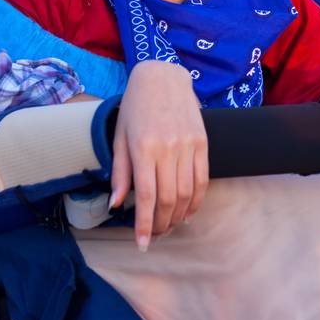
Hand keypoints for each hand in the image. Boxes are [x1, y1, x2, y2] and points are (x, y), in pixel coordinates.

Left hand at [109, 61, 206, 250]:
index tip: (142, 243)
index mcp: (143, 147)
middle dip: (162, 224)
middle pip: (169, 199)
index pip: (147, 196)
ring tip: (169, 226)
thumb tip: (116, 204)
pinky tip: (188, 212)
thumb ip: (120, 172)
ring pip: (187, 193)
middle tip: (155, 235)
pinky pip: (202, 179)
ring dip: (179, 216)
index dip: (145, 224)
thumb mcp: (120, 137)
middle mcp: (168, 148)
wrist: (163, 77)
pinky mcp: (203, 142)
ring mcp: (188, 145)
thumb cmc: (135, 107)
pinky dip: (196, 201)